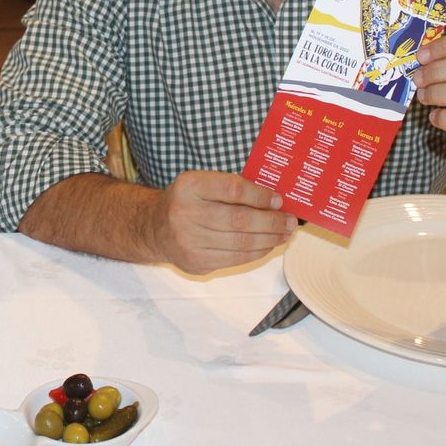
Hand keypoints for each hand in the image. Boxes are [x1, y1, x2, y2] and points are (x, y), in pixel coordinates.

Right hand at [149, 170, 294, 274]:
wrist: (155, 228)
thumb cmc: (187, 202)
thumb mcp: (201, 183)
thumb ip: (231, 187)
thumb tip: (272, 199)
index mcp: (189, 186)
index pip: (232, 189)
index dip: (260, 195)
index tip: (278, 200)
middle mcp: (185, 213)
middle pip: (240, 220)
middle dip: (271, 221)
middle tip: (289, 221)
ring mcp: (189, 241)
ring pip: (241, 243)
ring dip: (269, 239)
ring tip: (284, 234)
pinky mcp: (196, 262)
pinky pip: (235, 259)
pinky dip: (256, 252)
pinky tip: (267, 245)